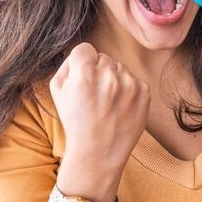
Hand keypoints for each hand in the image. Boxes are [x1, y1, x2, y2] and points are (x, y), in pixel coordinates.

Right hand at [49, 42, 150, 185]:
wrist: (99, 152)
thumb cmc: (76, 121)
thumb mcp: (57, 91)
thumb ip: (68, 65)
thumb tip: (82, 53)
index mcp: (84, 73)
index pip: (85, 49)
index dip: (82, 63)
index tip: (83, 78)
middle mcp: (108, 75)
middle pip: (103, 58)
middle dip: (98, 72)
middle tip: (94, 95)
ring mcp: (129, 83)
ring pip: (120, 68)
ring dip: (114, 80)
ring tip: (107, 103)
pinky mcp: (144, 91)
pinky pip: (134, 79)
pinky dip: (128, 90)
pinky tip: (119, 107)